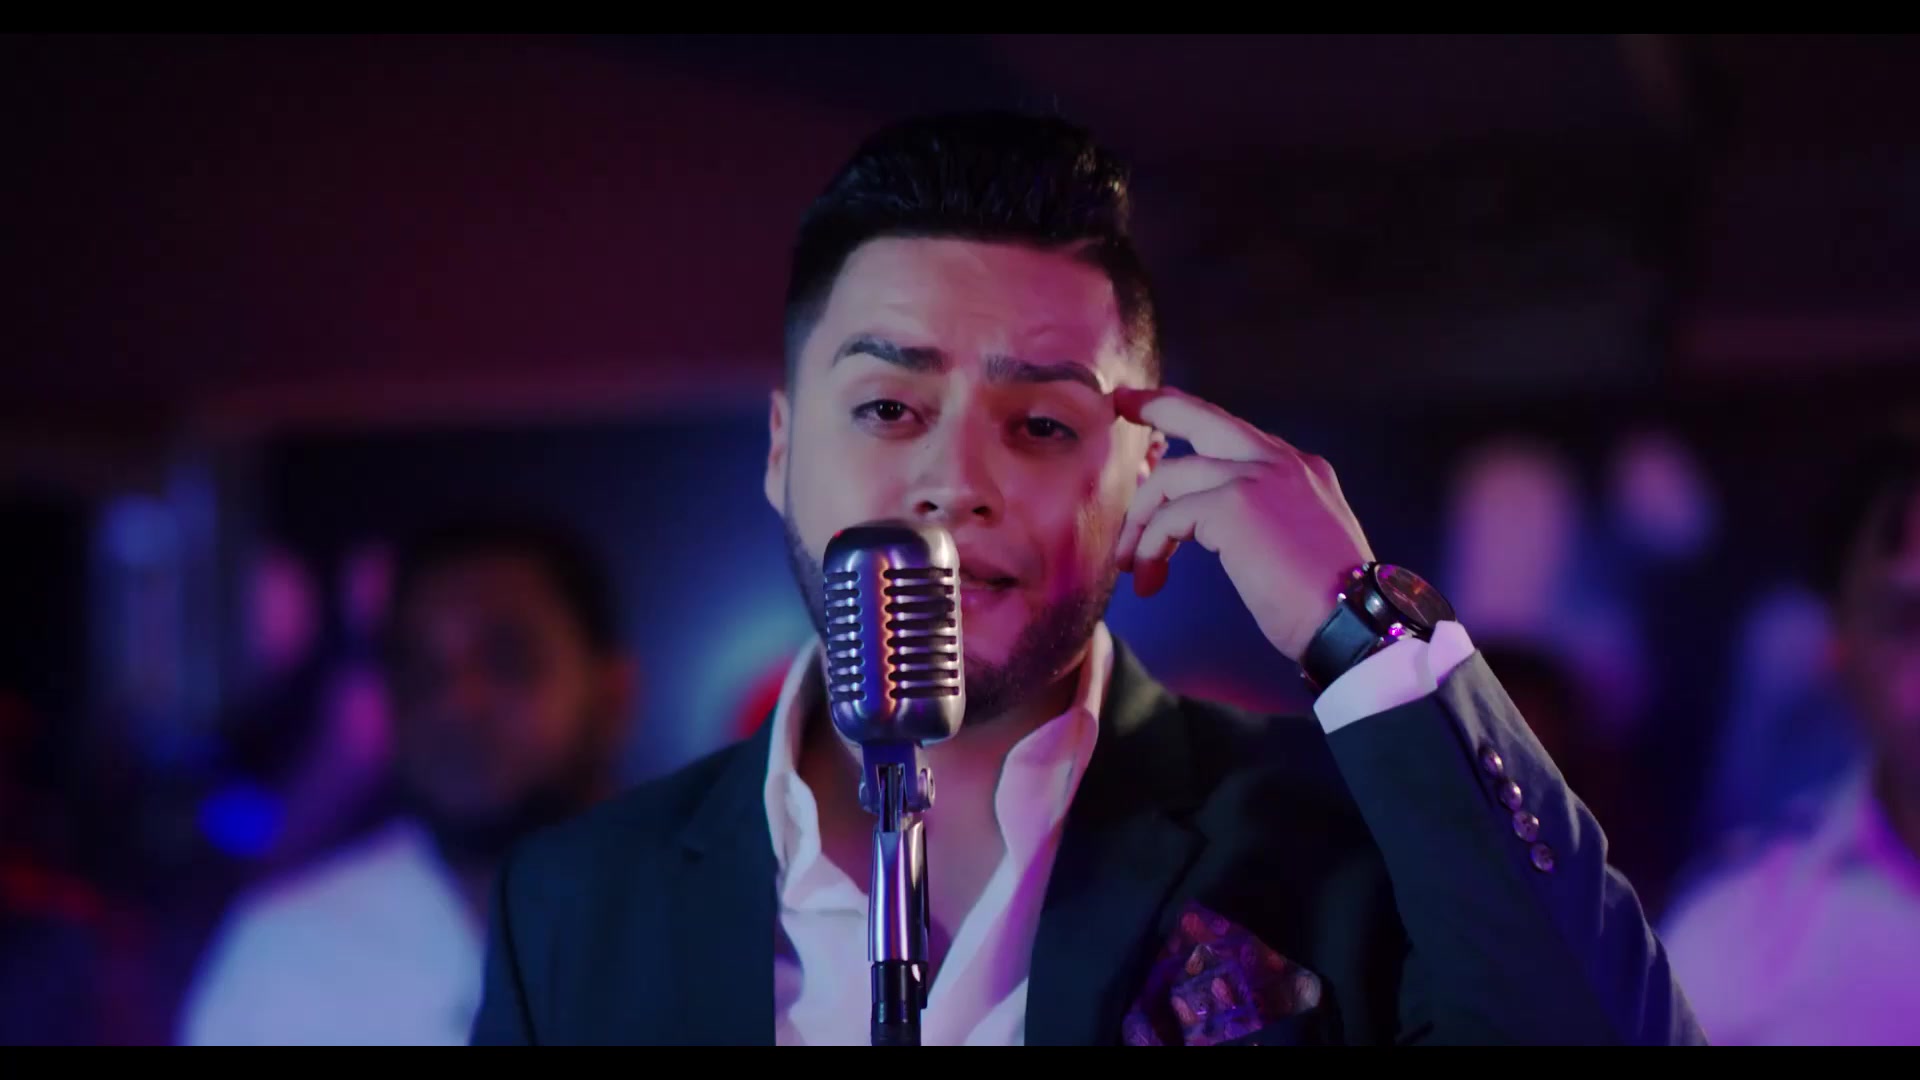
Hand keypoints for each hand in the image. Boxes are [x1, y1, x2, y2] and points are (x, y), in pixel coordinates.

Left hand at [1113, 385, 1374, 662]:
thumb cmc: (1327, 600)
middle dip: (1155, 405)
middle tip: (1121, 403)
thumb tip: (1207, 521)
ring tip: (1131, 563)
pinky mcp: (1234, 505)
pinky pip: (1168, 517)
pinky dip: (1150, 546)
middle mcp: (1280, 460)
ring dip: (1139, 522)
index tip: (1158, 416)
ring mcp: (1257, 477)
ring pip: (1170, 477)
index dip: (1192, 422)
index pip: (1233, 433)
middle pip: (1201, 416)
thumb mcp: (1298, 538)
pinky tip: (1151, 577)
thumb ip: (1263, 514)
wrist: (1353, 618)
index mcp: (1299, 467)